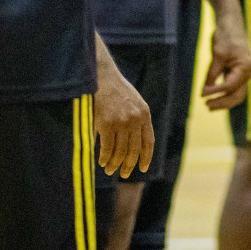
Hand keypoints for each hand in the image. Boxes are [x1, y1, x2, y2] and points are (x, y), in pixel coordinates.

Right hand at [95, 46, 153, 177]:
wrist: (101, 75)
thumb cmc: (115, 89)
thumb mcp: (133, 101)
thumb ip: (137, 119)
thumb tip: (133, 143)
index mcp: (144, 114)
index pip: (148, 142)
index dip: (146, 157)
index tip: (143, 168)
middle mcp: (135, 119)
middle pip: (134, 150)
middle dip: (128, 165)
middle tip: (123, 174)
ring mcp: (122, 122)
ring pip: (120, 152)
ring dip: (114, 164)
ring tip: (109, 169)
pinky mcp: (107, 123)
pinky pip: (107, 148)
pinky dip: (105, 158)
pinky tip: (102, 162)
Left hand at [201, 21, 250, 110]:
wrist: (231, 22)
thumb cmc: (225, 36)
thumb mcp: (217, 54)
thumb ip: (212, 74)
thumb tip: (204, 92)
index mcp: (246, 67)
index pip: (230, 86)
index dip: (216, 92)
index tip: (202, 94)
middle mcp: (249, 72)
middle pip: (238, 95)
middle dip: (222, 102)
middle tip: (206, 106)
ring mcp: (245, 73)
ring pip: (237, 94)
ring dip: (224, 101)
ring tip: (209, 105)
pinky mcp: (239, 72)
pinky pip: (234, 88)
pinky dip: (225, 94)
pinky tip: (213, 97)